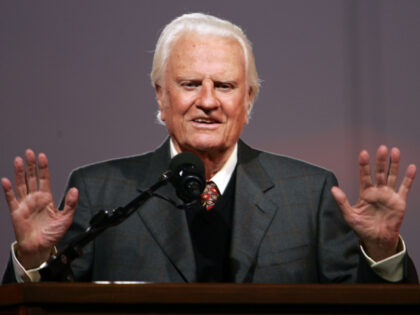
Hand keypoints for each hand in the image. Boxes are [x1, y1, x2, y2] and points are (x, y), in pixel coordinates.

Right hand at [1, 149, 77, 268]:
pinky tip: (6, 180)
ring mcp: (25, 204)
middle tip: (29, 152)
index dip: (43, 168)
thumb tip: (75, 190)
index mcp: (47, 198)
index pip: (44, 179)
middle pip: (31, 178)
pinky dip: (8, 190)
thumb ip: (71, 204)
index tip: (42, 156)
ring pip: (21, 184)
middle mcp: (35, 198)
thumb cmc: (52, 234)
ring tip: (18, 160)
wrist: (41, 248)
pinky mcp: (16, 212)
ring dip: (19, 173)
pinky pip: (11, 199)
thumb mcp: (66, 218)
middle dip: (30, 165)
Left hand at [331, 145, 415, 260]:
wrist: (377, 241)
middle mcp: (377, 192)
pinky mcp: (399, 202)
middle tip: (382, 148)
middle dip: (380, 161)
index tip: (363, 153)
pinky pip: (405, 188)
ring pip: (392, 177)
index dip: (364, 165)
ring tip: (395, 151)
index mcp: (365, 193)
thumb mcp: (349, 216)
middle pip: (379, 173)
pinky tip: (411, 167)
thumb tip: (333, 189)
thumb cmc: (362, 228)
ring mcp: (389, 196)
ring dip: (394, 165)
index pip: (364, 176)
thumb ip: (342, 202)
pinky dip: (408, 178)